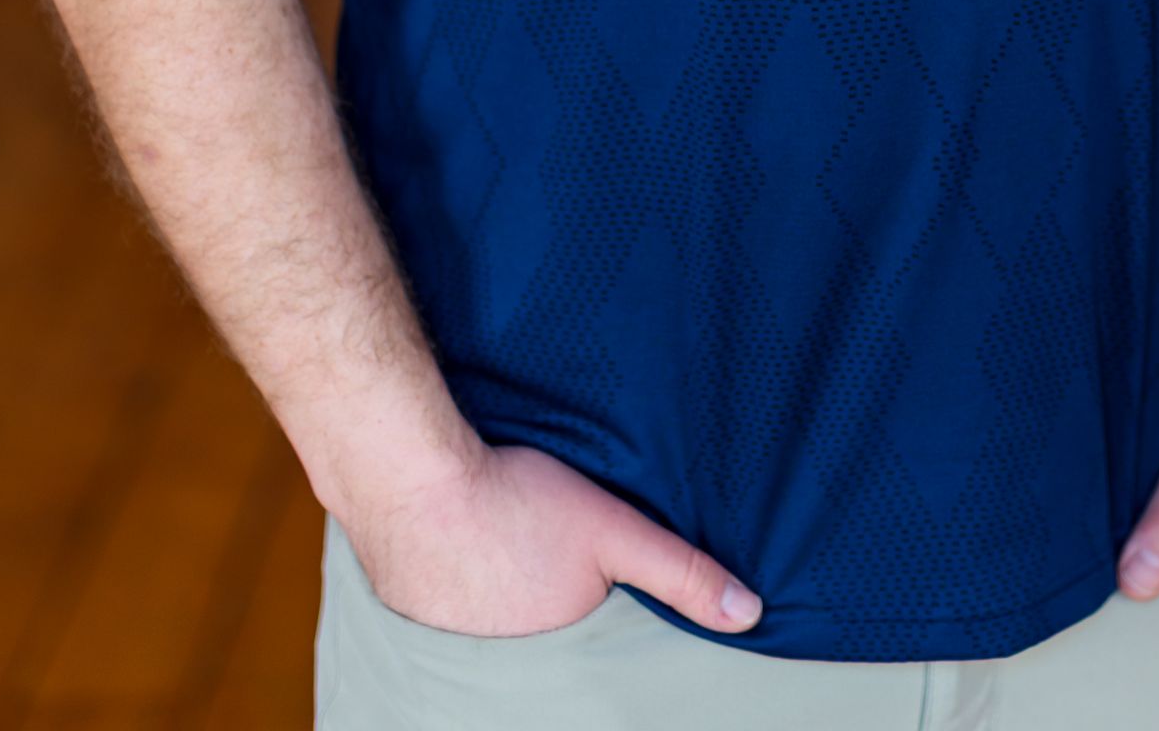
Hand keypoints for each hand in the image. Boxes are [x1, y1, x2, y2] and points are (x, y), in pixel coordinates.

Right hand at [339, 436, 764, 638]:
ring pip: (502, 646)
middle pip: (549, 666)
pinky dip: (473, 603)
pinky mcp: (416, 625)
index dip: (603, 655)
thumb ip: (680, 573)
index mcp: (553, 667)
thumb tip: (748, 613)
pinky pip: (460, 625)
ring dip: (514, 622)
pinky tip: (478, 564)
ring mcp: (453, 657)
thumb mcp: (613, 531)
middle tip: (557, 590)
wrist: (410, 476)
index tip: (604, 631)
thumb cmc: (513, 502)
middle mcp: (500, 678)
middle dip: (563, 642)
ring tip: (520, 573)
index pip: (596, 682)